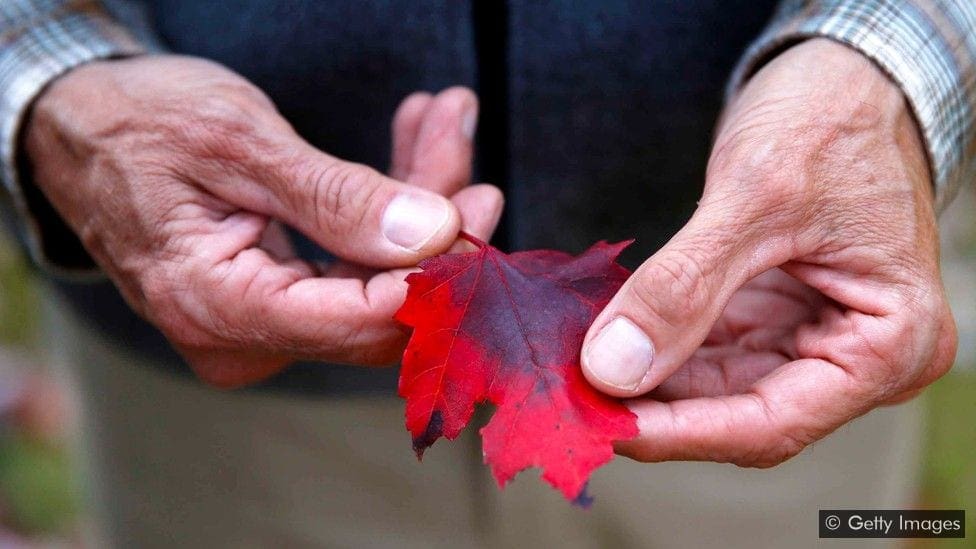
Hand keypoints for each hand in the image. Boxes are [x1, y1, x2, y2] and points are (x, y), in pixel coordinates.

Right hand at [24, 55, 501, 386]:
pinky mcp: (274, 303)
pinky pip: (351, 270)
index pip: (363, 319)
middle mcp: (242, 337)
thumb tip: (434, 236)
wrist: (78, 130)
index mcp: (220, 307)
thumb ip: (336, 198)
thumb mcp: (237, 142)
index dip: (437, 269)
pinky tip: (408, 149)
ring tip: (438, 121)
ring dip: (415, 201)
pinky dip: (383, 211)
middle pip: (379, 302)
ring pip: (374, 281)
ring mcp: (259, 326)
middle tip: (459, 137)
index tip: (479, 202)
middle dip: (433, 218)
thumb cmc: (138, 125)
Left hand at [580, 39, 956, 465]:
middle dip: (654, 406)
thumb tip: (614, 369)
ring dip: (647, 378)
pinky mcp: (776, 313)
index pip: (772, 423)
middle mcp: (858, 356)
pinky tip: (606, 338)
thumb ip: (684, 287)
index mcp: (891, 344)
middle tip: (574, 400)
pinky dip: (658, 343)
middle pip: (740, 412)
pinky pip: (709, 346)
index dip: (680, 432)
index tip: (605, 429)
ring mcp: (814, 335)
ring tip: (577, 371)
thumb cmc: (832, 117)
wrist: (848, 71)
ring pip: (716, 384)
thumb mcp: (757, 196)